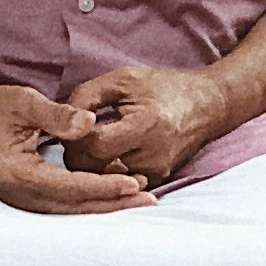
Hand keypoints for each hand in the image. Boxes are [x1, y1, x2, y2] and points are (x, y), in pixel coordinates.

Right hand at [0, 75, 151, 213]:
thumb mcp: (23, 101)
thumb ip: (57, 115)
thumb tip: (91, 123)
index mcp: (15, 172)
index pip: (69, 187)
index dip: (103, 186)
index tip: (134, 182)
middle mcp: (15, 194)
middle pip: (73, 208)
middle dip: (113, 205)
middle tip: (150, 201)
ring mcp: (18, 199)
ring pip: (69, 212)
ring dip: (104, 206)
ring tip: (139, 198)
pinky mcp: (23, 196)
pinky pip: (62, 206)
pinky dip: (89, 202)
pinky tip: (112, 195)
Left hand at [59, 63, 222, 189]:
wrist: (207, 106)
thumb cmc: (162, 88)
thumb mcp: (122, 80)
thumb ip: (85, 97)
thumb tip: (58, 118)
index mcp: (146, 126)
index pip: (95, 146)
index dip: (74, 136)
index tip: (70, 123)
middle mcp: (154, 156)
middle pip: (95, 168)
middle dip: (76, 152)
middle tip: (72, 134)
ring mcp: (157, 172)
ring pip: (103, 181)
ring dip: (88, 164)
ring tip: (88, 141)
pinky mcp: (157, 181)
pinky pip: (118, 185)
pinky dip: (105, 171)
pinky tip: (103, 153)